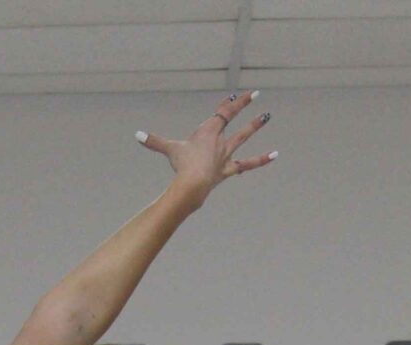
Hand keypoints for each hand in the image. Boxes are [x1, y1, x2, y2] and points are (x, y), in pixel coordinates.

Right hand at [136, 90, 273, 195]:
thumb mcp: (168, 149)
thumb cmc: (181, 165)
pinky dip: (261, 160)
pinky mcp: (229, 170)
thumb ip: (153, 141)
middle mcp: (220, 141)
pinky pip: (247, 164)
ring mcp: (226, 155)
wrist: (193, 184)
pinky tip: (275, 155)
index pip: (222, 113)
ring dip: (255, 126)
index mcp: (208, 131)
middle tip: (257, 94)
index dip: (229, 104)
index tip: (236, 95)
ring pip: (243, 138)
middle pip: (233, 119)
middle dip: (244, 107)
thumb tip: (136, 135)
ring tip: (267, 116)